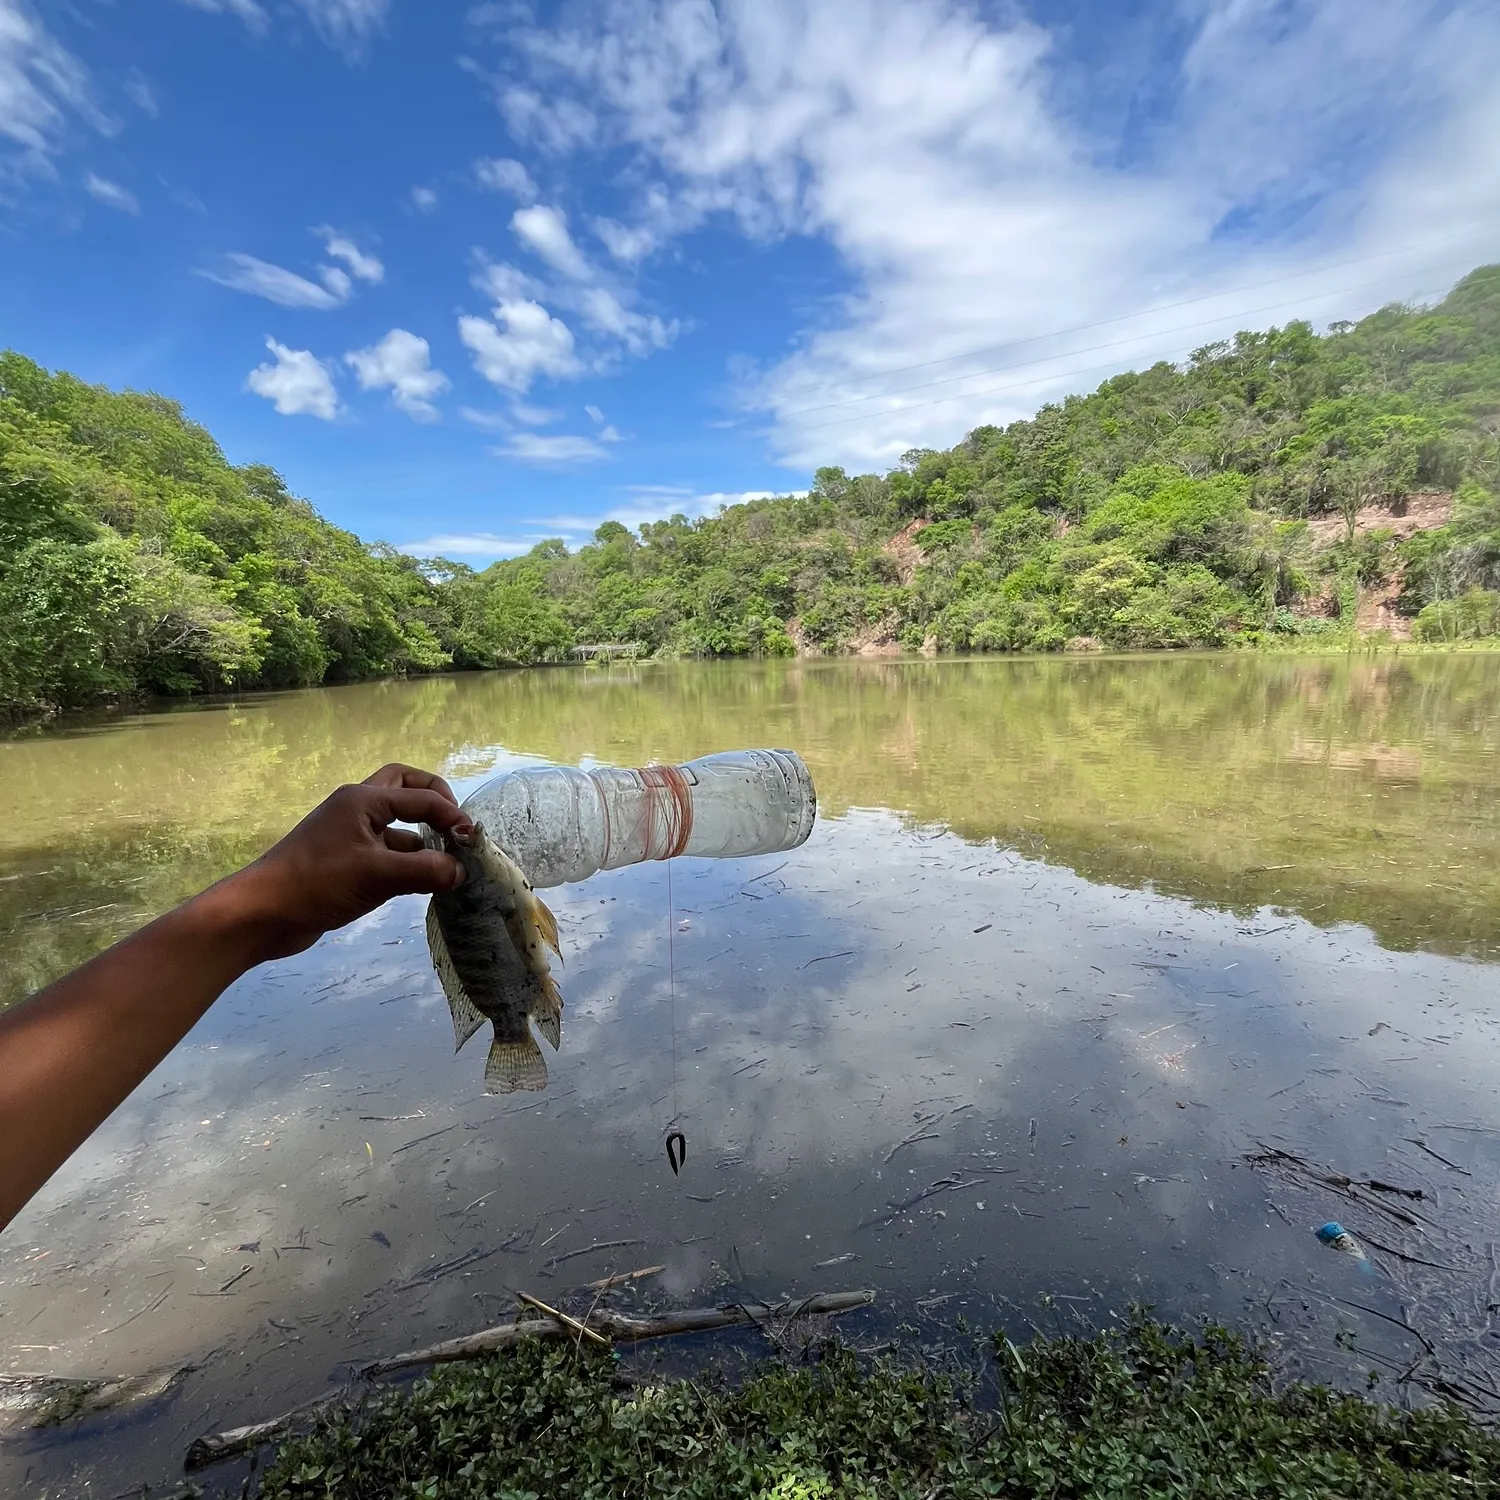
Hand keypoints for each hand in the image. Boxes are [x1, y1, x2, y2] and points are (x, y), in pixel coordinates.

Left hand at [211, 764, 472, 963]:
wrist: (262, 914)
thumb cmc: (318, 884)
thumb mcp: (378, 875)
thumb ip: (425, 871)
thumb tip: (460, 871)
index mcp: (363, 800)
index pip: (421, 797)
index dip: (452, 815)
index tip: (473, 840)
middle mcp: (356, 809)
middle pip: (403, 787)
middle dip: (433, 801)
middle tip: (454, 826)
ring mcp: (348, 835)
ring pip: (394, 822)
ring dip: (419, 836)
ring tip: (442, 863)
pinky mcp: (343, 861)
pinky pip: (384, 850)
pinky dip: (404, 860)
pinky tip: (416, 882)